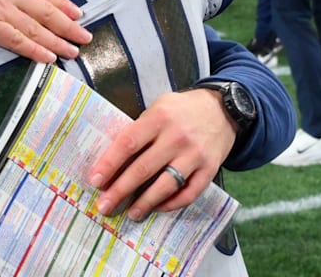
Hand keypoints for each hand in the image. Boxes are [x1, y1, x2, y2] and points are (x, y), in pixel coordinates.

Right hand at [0, 0, 90, 63]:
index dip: (62, 3)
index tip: (77, 12)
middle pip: (46, 12)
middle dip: (68, 26)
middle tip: (86, 36)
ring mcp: (1, 10)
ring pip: (36, 29)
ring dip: (58, 41)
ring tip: (74, 51)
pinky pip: (17, 41)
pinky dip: (34, 50)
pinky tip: (48, 58)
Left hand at [87, 88, 236, 219]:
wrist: (225, 109)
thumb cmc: (183, 109)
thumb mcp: (159, 107)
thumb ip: (140, 129)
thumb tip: (114, 159)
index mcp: (159, 118)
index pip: (128, 143)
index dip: (109, 164)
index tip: (95, 180)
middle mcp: (176, 137)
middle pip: (143, 169)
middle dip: (120, 190)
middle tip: (104, 205)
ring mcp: (195, 155)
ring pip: (165, 185)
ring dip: (145, 203)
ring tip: (131, 213)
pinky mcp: (210, 169)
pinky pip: (189, 193)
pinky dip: (172, 203)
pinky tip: (158, 207)